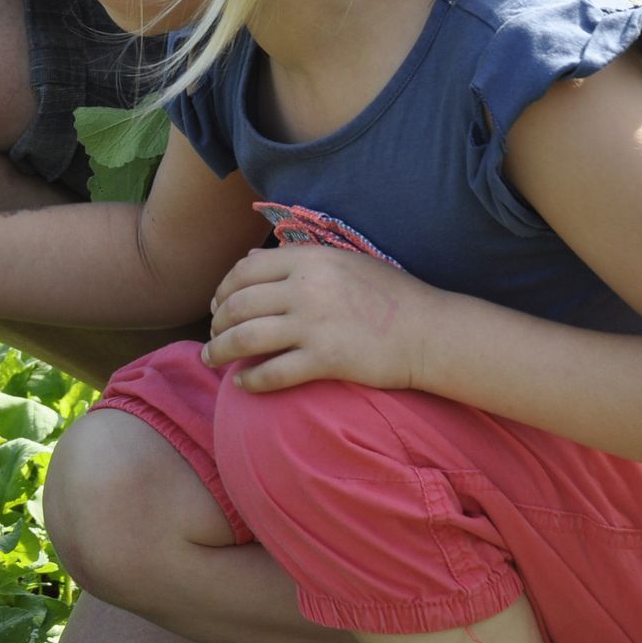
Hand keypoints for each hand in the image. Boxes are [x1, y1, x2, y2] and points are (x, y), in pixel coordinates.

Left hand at [203, 245, 435, 392]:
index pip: (245, 270)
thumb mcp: (343, 263)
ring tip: (211, 359)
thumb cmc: (389, 296)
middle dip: (216, 323)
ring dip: (220, 350)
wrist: (430, 331)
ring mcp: (315, 324)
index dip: (222, 290)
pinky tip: (241, 384)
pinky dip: (249, 380)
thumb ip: (296, 260)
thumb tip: (249, 258)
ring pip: (246, 337)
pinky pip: (272, 372)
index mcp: (310, 259)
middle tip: (211, 336)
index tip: (216, 306)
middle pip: (239, 304)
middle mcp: (307, 287)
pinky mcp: (325, 359)